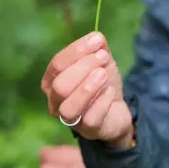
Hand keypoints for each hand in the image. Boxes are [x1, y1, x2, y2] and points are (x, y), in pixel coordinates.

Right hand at [41, 32, 133, 147]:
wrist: (116, 109)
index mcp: (52, 81)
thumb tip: (96, 37)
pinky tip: (110, 92)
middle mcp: (55, 101)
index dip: (77, 50)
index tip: (97, 41)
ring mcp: (70, 119)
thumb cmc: (101, 83)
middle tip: (103, 58)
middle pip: (60, 85)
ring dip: (89, 87)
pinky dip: (102, 101)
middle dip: (83, 68)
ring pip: (69, 107)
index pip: (57, 64)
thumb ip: (97, 48)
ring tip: (104, 75)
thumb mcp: (100, 61)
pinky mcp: (88, 130)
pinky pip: (91, 118)